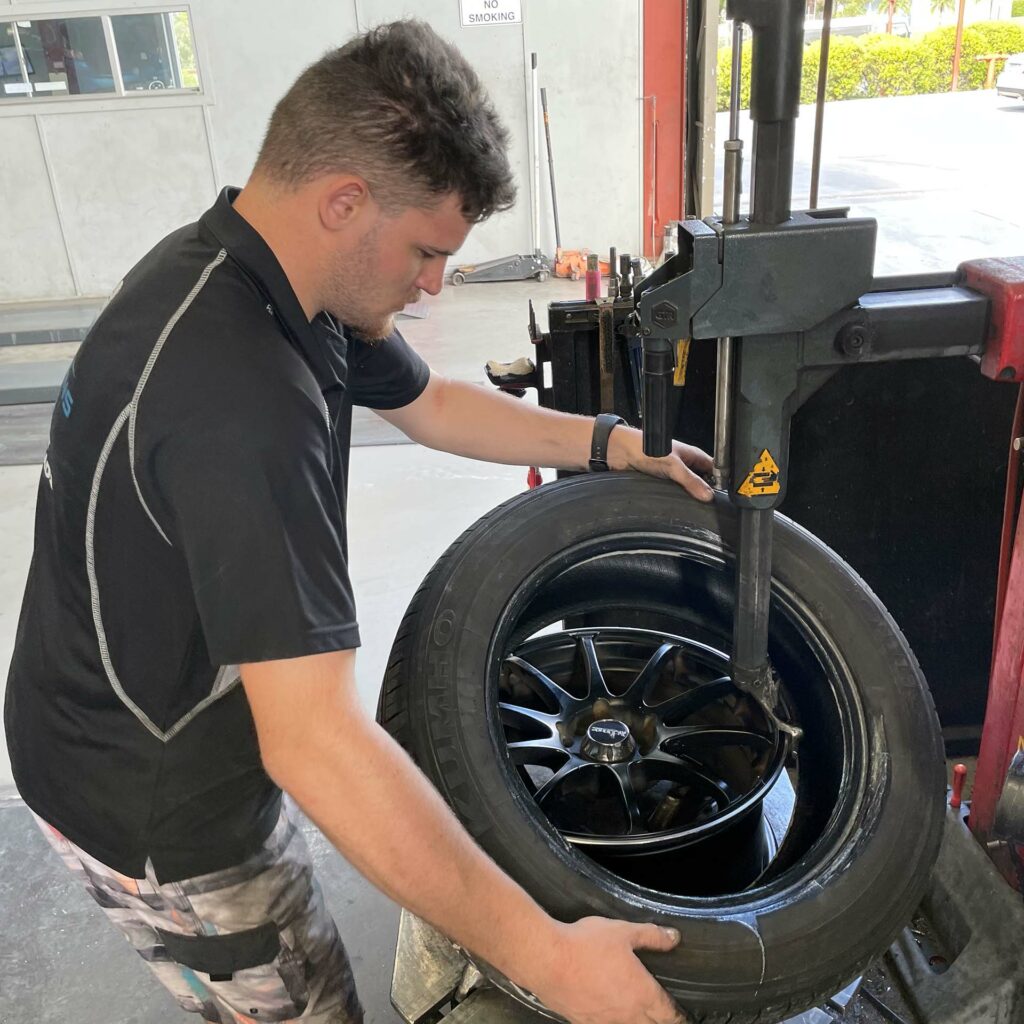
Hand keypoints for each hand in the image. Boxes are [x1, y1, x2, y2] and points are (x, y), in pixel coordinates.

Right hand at [528, 917, 688, 1023]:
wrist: (547, 961)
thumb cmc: (585, 945)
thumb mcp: (622, 931)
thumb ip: (651, 936)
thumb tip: (673, 937)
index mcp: (642, 992)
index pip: (669, 1013)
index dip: (679, 1016)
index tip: (683, 1017)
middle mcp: (627, 1014)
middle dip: (661, 1022)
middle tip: (665, 1018)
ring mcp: (605, 1022)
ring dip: (639, 1023)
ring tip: (640, 1016)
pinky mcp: (585, 1023)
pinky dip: (613, 1023)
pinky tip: (610, 1015)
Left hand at [607, 425, 714, 501]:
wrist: (619, 452)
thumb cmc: (644, 448)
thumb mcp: (673, 466)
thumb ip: (690, 481)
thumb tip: (708, 495)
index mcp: (693, 455)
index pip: (714, 470)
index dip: (720, 482)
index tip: (721, 497)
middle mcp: (685, 464)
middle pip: (702, 481)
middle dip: (704, 492)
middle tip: (708, 507)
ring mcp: (673, 474)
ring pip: (687, 489)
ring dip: (688, 497)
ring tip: (693, 508)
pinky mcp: (662, 482)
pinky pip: (673, 493)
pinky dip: (675, 499)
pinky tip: (676, 505)